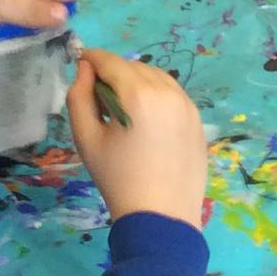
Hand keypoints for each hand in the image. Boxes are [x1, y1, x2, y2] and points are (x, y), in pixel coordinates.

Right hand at [67, 47, 207, 227]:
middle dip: (113, 74)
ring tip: (124, 112)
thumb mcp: (86, 138)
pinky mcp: (198, 118)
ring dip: (136, 83)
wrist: (161, 216)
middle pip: (133, 67)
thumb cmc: (117, 178)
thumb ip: (79, 96)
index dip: (91, 59)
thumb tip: (84, 68)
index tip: (80, 65)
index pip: (110, 61)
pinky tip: (147, 123)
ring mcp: (187, 104)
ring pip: (155, 77)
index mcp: (139, 93)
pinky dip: (156, 97)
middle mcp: (167, 91)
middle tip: (99, 101)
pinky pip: (172, 94)